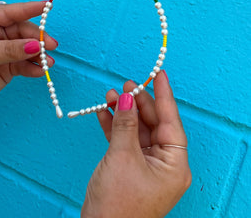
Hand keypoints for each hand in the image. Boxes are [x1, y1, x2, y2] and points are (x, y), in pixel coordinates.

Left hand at [0, 1, 56, 120]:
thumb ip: (10, 50)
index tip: (47, 6)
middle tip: (50, 46)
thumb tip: (36, 45)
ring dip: (40, 55)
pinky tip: (40, 71)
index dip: (30, 8)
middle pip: (25, 32)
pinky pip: (26, 65)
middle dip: (38, 38)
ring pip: (29, 49)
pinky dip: (34, 68)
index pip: (12, 12)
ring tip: (47, 62)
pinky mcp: (10, 67)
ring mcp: (6, 51)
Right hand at [82, 71, 191, 217]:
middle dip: (138, 103)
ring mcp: (147, 166)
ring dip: (123, 113)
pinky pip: (125, 141)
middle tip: (125, 84)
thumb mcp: (122, 156)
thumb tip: (127, 97)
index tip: (159, 74)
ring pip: (137, 130)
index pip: (171, 121)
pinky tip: (103, 113)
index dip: (164, 95)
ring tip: (110, 95)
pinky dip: (115, 127)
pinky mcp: (130, 168)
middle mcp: (164, 164)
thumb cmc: (117, 204)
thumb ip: (126, 124)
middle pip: (153, 123)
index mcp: (174, 164)